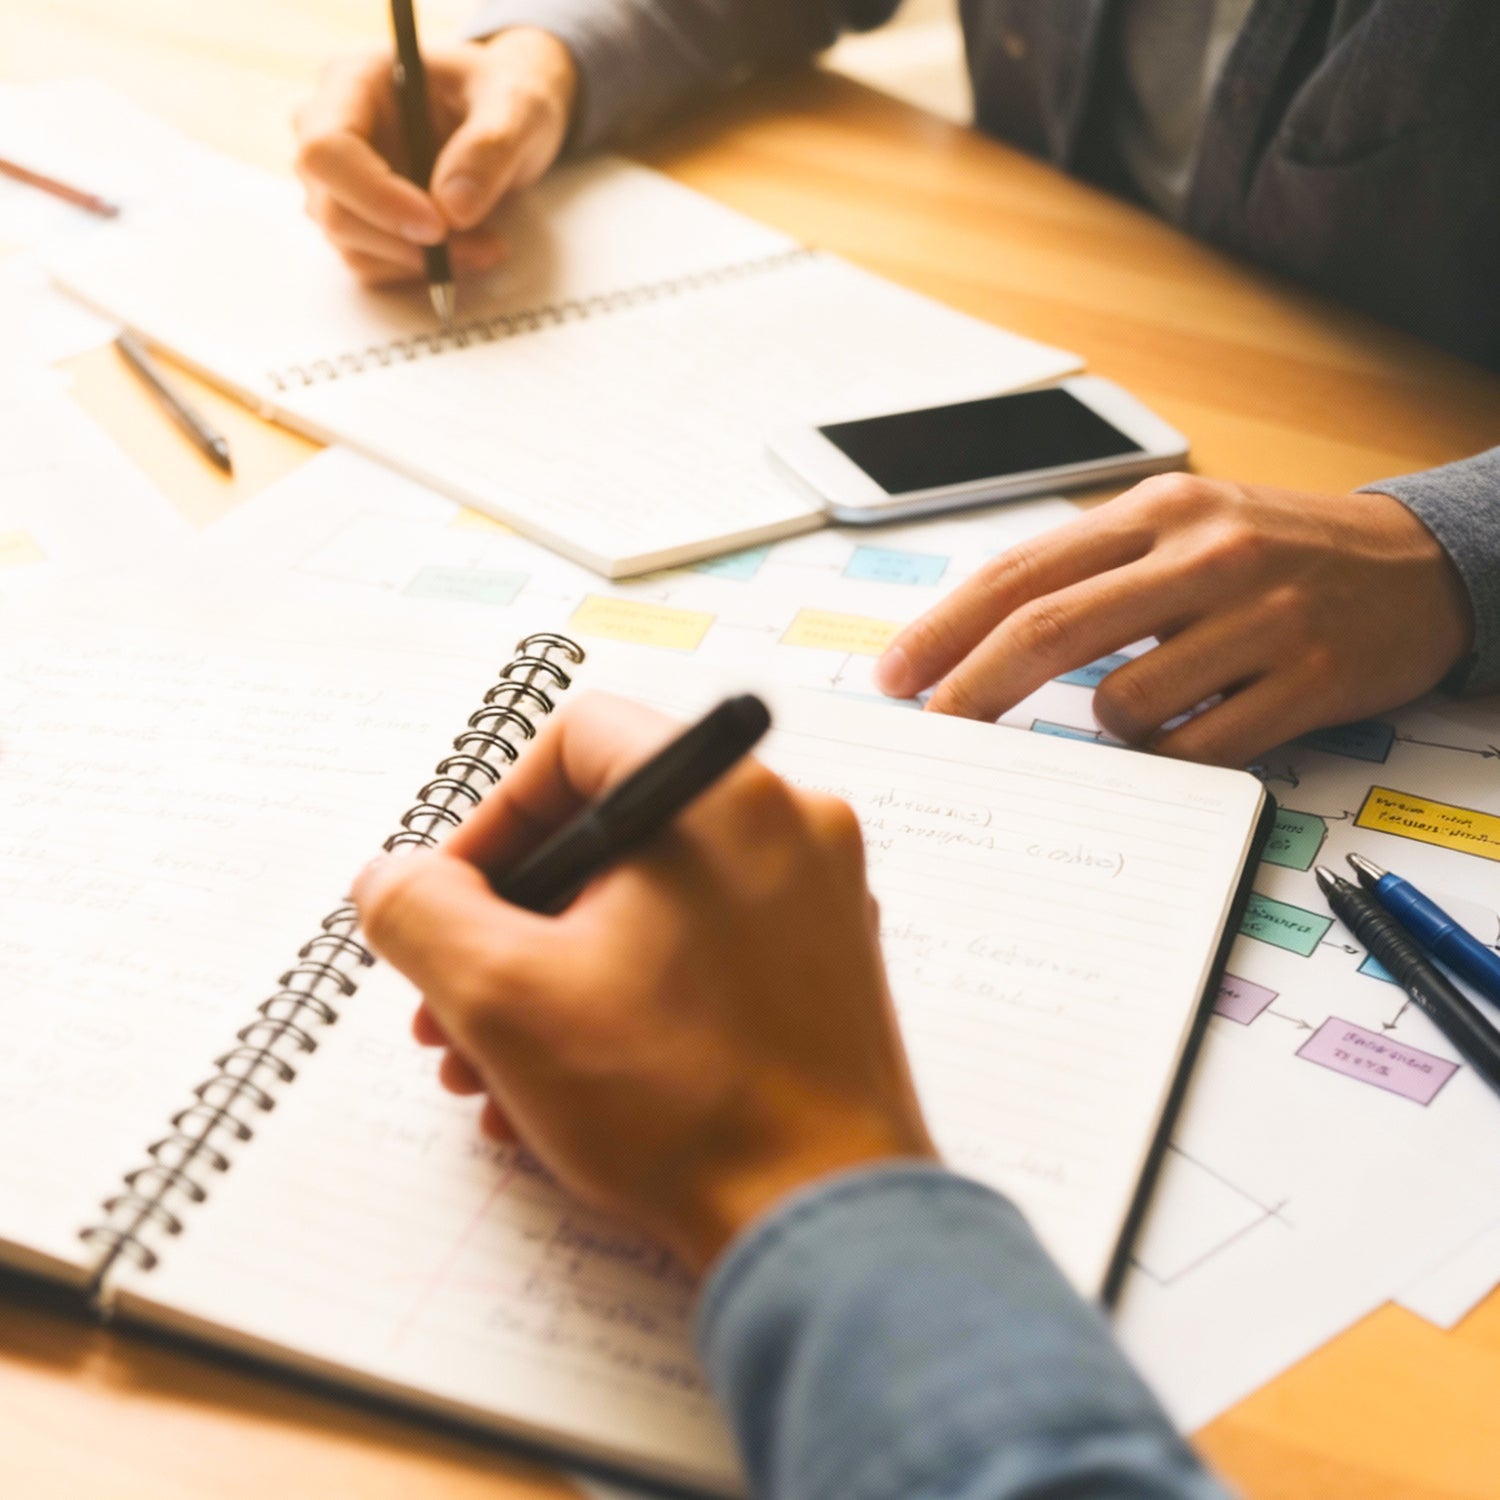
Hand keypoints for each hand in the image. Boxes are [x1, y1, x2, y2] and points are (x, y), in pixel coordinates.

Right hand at [294, 29, 577, 285]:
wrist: (507, 119)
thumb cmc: (503, 98)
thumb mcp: (518, 107)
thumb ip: (490, 148)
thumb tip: (452, 210)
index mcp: (354, 83)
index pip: (327, 150)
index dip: (376, 196)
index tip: (438, 227)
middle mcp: (330, 130)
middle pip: (332, 208)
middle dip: (405, 242)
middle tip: (481, 246)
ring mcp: (339, 180)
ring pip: (352, 245)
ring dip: (421, 262)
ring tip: (488, 246)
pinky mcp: (358, 218)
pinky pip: (372, 264)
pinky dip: (420, 270)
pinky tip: (468, 251)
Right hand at [353, 694, 934, 1272]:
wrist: (820, 1224)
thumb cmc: (683, 1106)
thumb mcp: (504, 998)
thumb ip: (422, 913)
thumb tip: (392, 878)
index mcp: (724, 798)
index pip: (577, 740)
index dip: (493, 816)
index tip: (453, 900)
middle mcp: (788, 826)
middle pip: (610, 831)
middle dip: (509, 924)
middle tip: (452, 1002)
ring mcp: (817, 899)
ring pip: (650, 901)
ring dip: (553, 974)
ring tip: (492, 1066)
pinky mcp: (825, 966)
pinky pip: (699, 950)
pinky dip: (623, 997)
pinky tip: (561, 1087)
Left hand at [875, 476, 1473, 765]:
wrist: (1420, 566)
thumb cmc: (1275, 554)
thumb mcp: (1180, 528)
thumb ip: (1091, 572)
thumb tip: (976, 638)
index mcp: (1158, 510)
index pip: (1022, 572)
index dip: (945, 629)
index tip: (896, 675)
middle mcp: (1204, 553)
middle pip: (1049, 631)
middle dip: (972, 689)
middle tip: (933, 729)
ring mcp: (1259, 617)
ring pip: (1123, 703)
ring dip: (1105, 728)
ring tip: (1150, 706)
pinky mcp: (1308, 680)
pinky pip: (1197, 748)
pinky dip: (1167, 757)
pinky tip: (1183, 737)